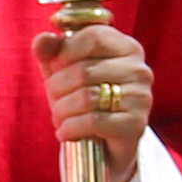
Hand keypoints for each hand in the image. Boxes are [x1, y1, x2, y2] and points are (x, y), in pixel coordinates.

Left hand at [32, 16, 152, 164]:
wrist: (106, 144)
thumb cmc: (84, 98)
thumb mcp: (65, 70)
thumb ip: (52, 51)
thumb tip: (42, 40)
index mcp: (126, 47)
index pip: (93, 37)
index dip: (66, 50)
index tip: (55, 65)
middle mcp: (139, 70)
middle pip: (84, 70)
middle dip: (57, 87)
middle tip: (53, 98)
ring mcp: (140, 97)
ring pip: (86, 97)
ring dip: (62, 110)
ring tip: (58, 117)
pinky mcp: (135, 124)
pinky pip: (93, 122)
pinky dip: (71, 128)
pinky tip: (65, 132)